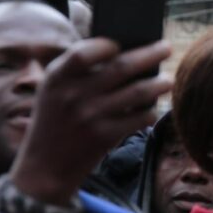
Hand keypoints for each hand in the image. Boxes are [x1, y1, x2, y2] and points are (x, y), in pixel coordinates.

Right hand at [9, 39, 171, 204]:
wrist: (44, 169)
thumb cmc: (54, 120)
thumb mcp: (51, 90)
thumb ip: (75, 70)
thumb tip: (120, 48)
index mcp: (57, 78)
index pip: (82, 53)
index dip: (105, 45)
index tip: (121, 43)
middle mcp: (73, 95)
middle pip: (121, 67)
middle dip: (150, 54)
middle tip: (166, 48)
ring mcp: (91, 116)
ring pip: (137, 92)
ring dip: (158, 83)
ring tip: (167, 80)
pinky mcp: (105, 136)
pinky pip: (139, 117)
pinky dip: (151, 110)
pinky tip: (153, 106)